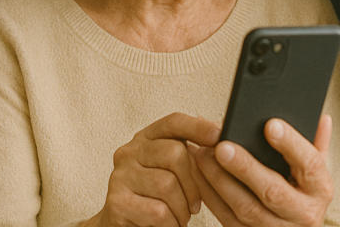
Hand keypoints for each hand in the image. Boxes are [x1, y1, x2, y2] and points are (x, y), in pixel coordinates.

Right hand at [88, 112, 220, 226]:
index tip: (218, 136)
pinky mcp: (117, 202)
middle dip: (193, 184)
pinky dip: (171, 222)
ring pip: (167, 184)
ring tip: (181, 216)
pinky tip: (169, 224)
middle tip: (195, 204)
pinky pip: (158, 210)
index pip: (173, 122)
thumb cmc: (154, 199)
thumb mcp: (171, 171)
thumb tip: (222, 138)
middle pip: (175, 153)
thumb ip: (190, 154)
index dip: (197, 127)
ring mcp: (120, 176)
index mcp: (146, 139)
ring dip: (182, 208)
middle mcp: (130, 152)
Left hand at [190, 115, 333, 225]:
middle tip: (223, 145)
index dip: (291, 144)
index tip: (270, 124)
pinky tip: (199, 173)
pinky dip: (210, 195)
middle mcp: (303, 214)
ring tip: (202, 154)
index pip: (310, 164)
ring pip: (246, 208)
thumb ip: (316, 144)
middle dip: (245, 167)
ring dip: (220, 180)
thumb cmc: (303, 195)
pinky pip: (227, 218)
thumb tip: (321, 117)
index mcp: (320, 189)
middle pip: (272, 191)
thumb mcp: (314, 172)